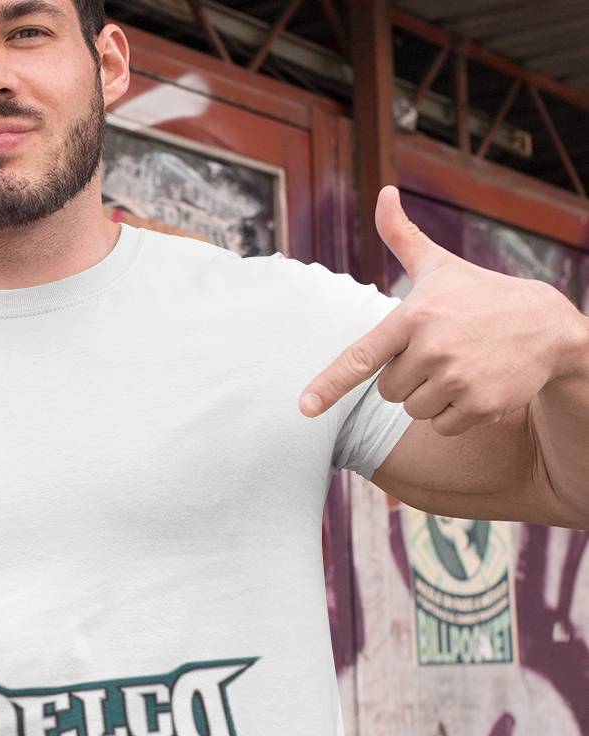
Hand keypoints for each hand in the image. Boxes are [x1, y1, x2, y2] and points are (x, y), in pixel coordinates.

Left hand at [297, 185, 586, 434]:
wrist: (547, 327)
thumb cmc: (480, 296)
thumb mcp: (440, 266)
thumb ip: (402, 237)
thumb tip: (384, 193)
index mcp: (414, 316)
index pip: (361, 357)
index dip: (330, 384)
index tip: (304, 407)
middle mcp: (433, 349)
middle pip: (387, 390)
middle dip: (408, 377)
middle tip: (441, 352)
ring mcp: (458, 379)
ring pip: (412, 410)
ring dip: (430, 397)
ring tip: (460, 367)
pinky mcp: (480, 405)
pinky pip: (441, 427)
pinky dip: (454, 414)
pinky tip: (476, 386)